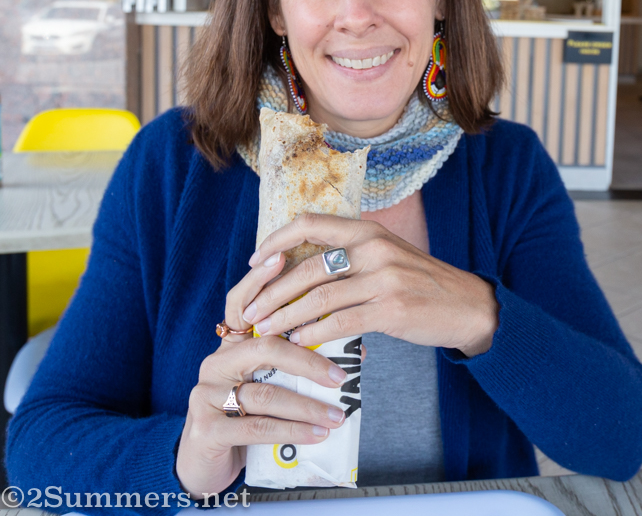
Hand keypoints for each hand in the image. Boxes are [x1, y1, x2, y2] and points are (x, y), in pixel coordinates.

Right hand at [175, 251, 364, 497]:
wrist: (208, 464)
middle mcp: (215, 362)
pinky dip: (292, 431)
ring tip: (337, 415)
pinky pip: (256, 426)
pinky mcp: (206, 428)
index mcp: (231, 344)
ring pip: (264, 393)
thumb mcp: (273, 382)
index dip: (260, 279)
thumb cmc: (249, 415)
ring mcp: (206, 394)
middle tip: (341, 376)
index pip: (242, 303)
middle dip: (308, 361)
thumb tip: (355, 348)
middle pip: (264, 347)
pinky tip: (317, 435)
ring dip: (307, 405)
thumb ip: (300, 359)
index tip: (284, 258)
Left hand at [244, 213, 498, 356]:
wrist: (466, 305)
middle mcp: (374, 249)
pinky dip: (313, 335)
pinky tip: (299, 344)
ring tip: (266, 332)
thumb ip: (350, 256)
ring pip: (319, 298)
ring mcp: (384, 279)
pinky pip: (340, 322)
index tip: (254, 262)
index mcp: (368, 231)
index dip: (276, 241)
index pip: (310, 223)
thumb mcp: (387, 255)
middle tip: (251, 312)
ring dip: (285, 318)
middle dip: (272, 292)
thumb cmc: (420, 282)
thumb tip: (298, 270)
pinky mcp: (392, 310)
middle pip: (308, 267)